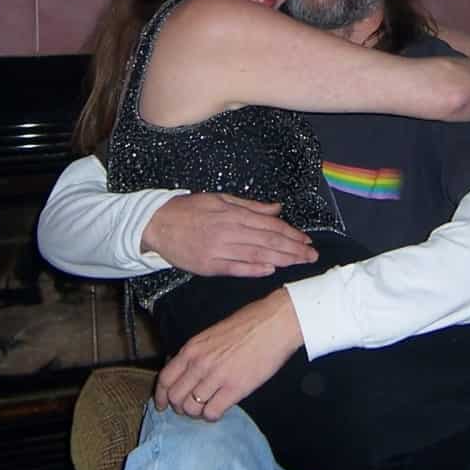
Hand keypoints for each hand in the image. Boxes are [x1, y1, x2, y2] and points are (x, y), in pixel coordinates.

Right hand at [141, 193, 316, 276]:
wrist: (156, 224)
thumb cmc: (189, 209)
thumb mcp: (221, 199)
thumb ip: (251, 206)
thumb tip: (277, 208)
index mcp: (233, 214)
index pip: (270, 225)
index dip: (291, 233)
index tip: (307, 240)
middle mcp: (229, 231)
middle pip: (268, 241)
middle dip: (293, 249)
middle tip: (312, 256)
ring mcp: (219, 249)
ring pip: (256, 255)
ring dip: (281, 259)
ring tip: (299, 263)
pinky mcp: (208, 265)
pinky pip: (236, 268)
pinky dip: (254, 269)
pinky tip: (271, 270)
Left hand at [155, 290, 303, 418]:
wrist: (274, 324)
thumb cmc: (247, 324)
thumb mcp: (211, 334)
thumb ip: (196, 353)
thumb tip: (186, 371)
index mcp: (192, 349)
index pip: (165, 379)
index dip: (160, 397)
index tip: (162, 405)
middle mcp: (199, 364)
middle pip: (176, 397)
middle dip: (179, 408)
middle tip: (188, 409)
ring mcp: (216, 377)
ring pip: (191, 408)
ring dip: (196, 413)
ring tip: (206, 409)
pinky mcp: (234, 389)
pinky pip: (212, 412)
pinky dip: (212, 416)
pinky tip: (219, 409)